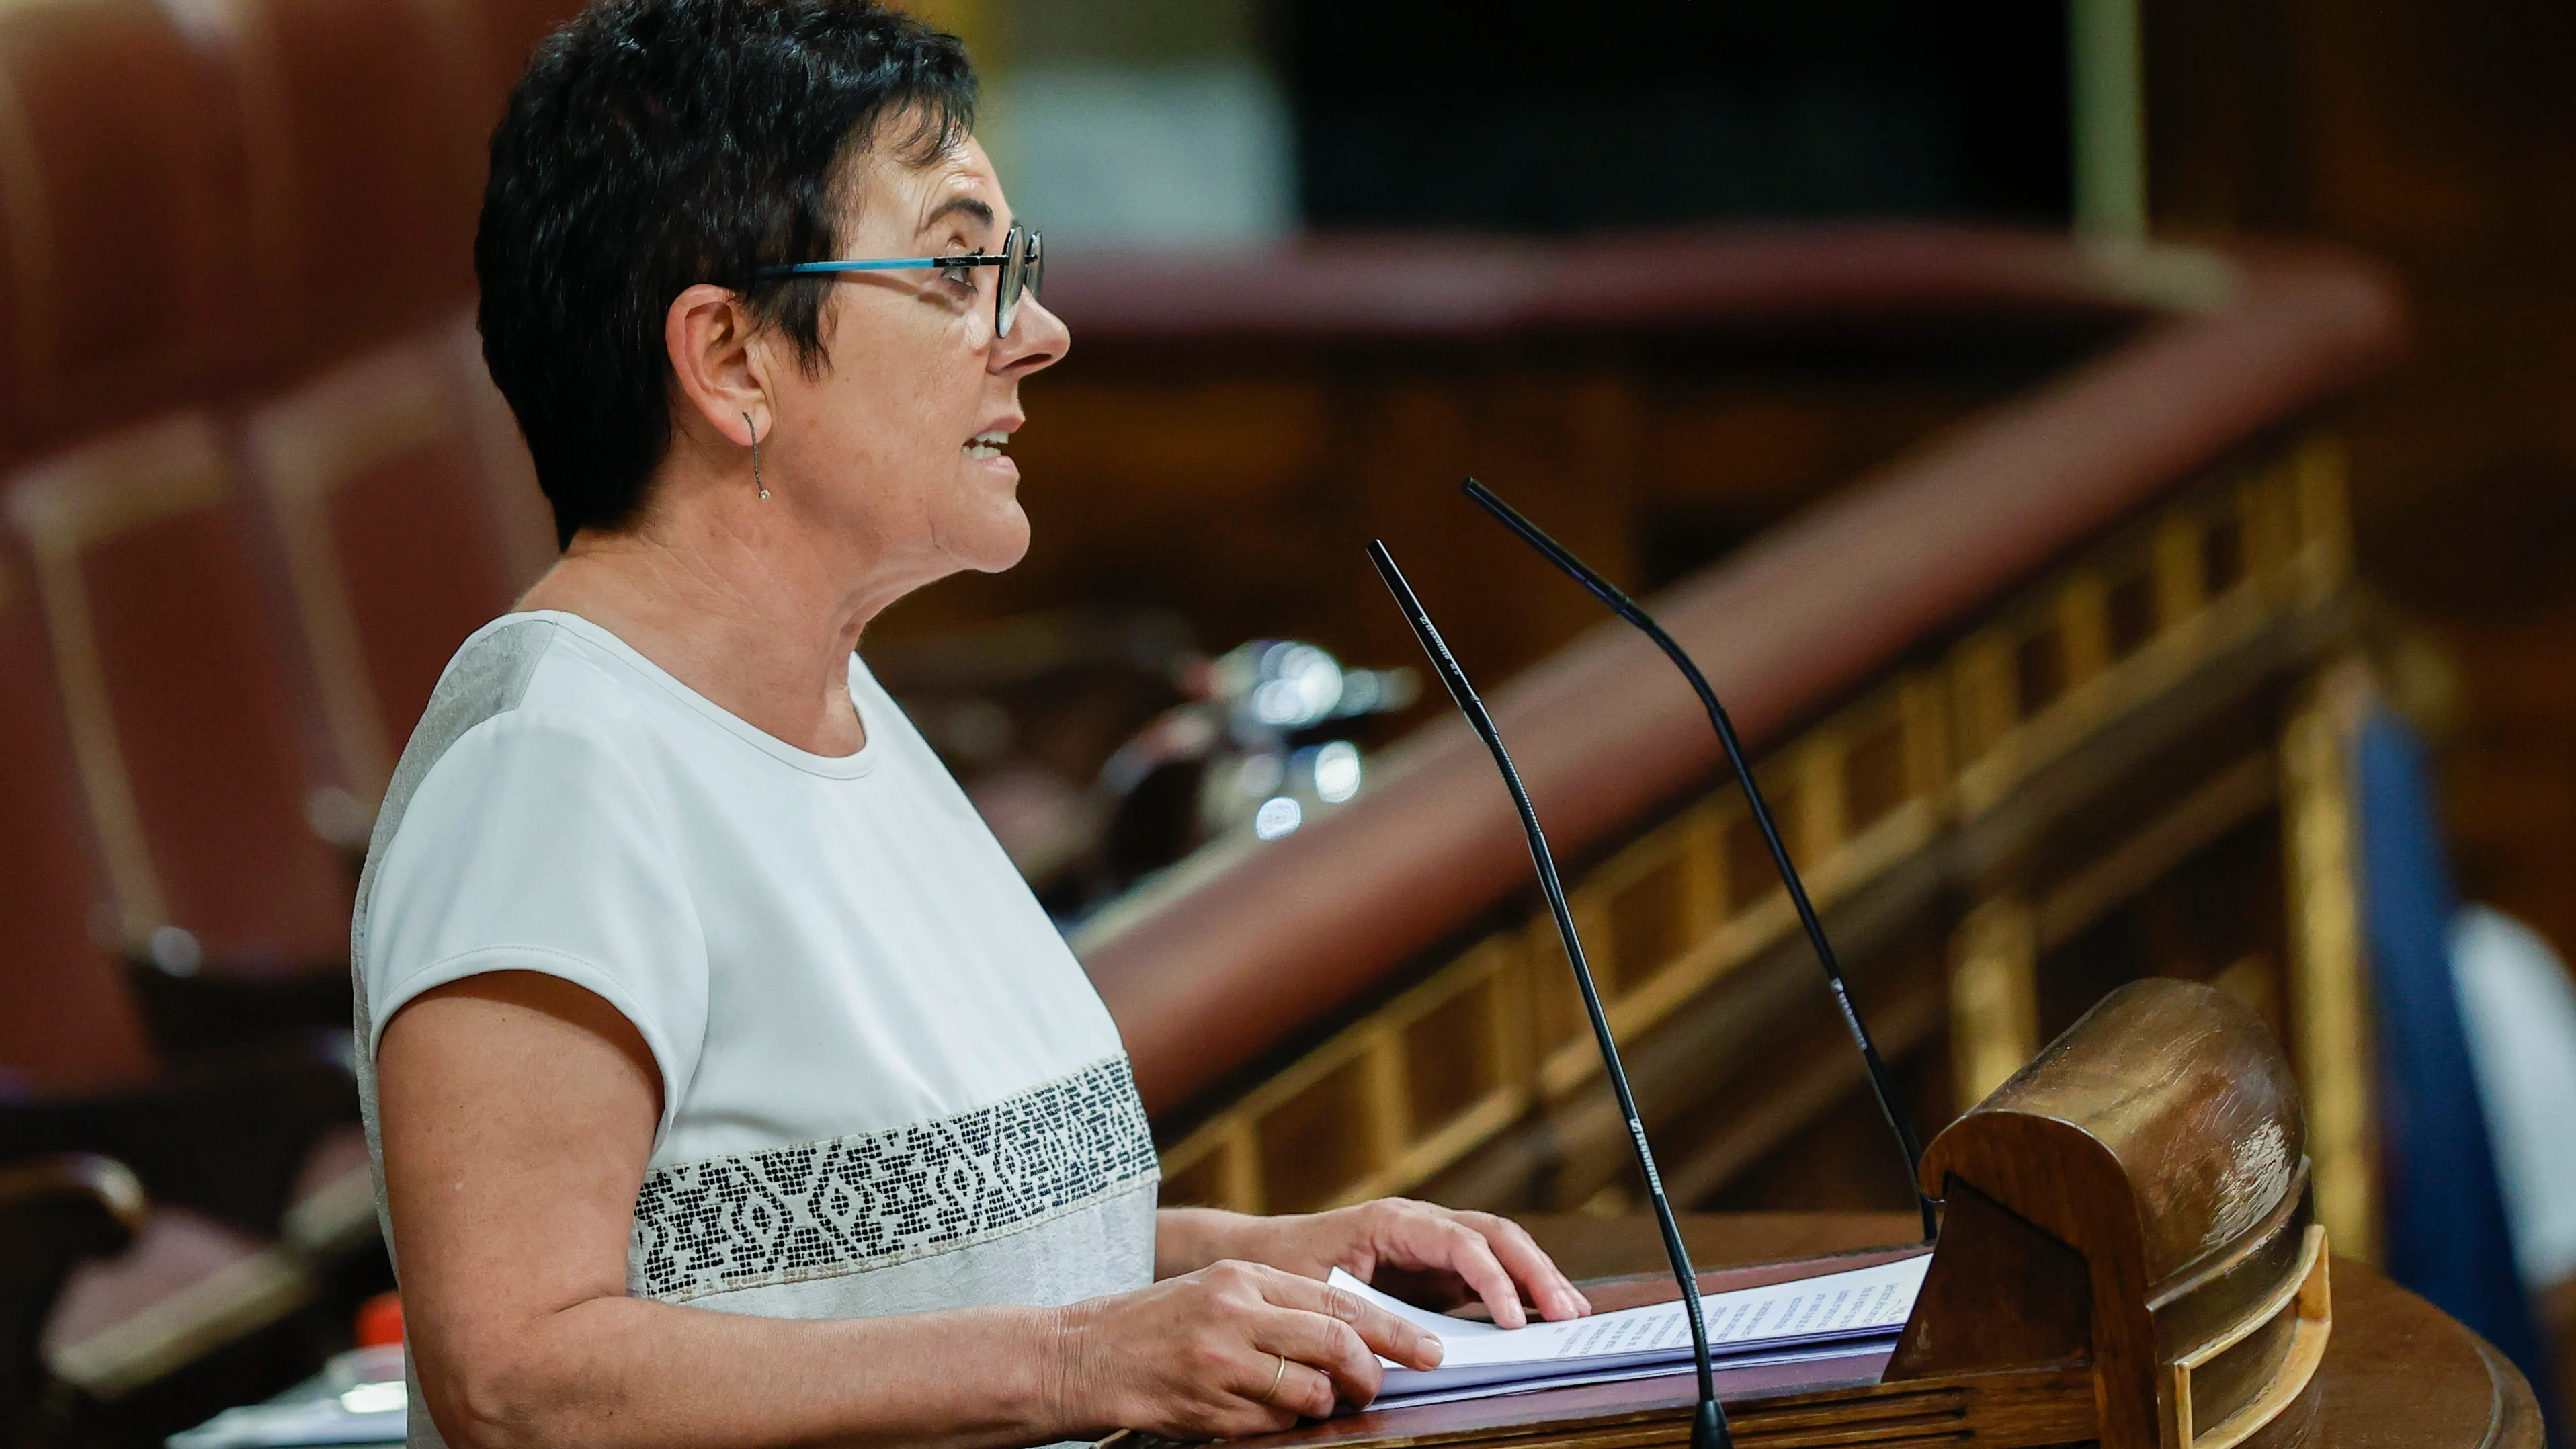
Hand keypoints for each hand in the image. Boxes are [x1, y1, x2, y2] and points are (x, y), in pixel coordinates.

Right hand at [1052, 1260, 1441, 1437]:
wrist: (1086, 1356)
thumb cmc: (1158, 1323)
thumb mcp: (1220, 1292)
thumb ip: (1280, 1305)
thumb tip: (1352, 1335)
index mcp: (1245, 1279)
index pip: (1339, 1301)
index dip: (1393, 1330)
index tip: (1428, 1351)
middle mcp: (1237, 1314)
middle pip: (1337, 1343)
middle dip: (1371, 1373)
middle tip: (1378, 1388)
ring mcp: (1222, 1364)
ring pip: (1311, 1392)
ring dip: (1326, 1405)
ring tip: (1317, 1403)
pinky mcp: (1209, 1407)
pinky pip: (1273, 1424)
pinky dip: (1284, 1424)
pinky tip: (1267, 1414)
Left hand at [1228, 1199, 1592, 1328]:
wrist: (1263, 1255)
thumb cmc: (1287, 1270)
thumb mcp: (1321, 1293)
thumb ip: (1368, 1317)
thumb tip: (1422, 1352)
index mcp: (1393, 1221)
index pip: (1460, 1242)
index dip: (1492, 1278)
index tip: (1514, 1320)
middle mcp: (1421, 1224)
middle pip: (1495, 1235)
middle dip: (1535, 1272)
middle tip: (1567, 1313)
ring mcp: (1433, 1243)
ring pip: (1500, 1246)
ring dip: (1538, 1276)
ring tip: (1573, 1313)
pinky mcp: (1438, 1267)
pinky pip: (1488, 1270)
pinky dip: (1520, 1289)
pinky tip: (1544, 1315)